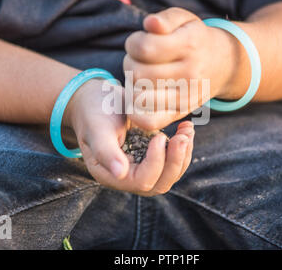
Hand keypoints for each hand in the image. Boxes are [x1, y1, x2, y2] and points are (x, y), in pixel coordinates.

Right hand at [64, 78, 194, 195]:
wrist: (97, 98)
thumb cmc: (94, 111)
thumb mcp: (98, 128)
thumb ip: (105, 151)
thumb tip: (120, 174)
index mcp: (111, 175)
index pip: (142, 181)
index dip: (156, 162)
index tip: (160, 137)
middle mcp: (127, 177)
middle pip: (160, 183)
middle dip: (176, 162)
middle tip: (183, 137)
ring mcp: (141, 168)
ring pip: (170, 174)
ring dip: (183, 154)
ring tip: (187, 130)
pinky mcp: (151, 157)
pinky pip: (172, 161)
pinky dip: (182, 147)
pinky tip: (185, 129)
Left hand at [123, 7, 237, 130]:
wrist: (222, 64)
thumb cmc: (194, 39)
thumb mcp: (184, 20)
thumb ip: (165, 19)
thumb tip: (150, 24)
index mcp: (189, 46)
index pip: (143, 48)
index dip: (133, 43)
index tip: (140, 43)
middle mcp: (189, 74)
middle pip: (138, 73)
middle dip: (130, 63)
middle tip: (140, 60)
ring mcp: (186, 97)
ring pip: (139, 97)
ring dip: (132, 85)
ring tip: (141, 77)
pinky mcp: (179, 114)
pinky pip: (149, 121)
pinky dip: (136, 112)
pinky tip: (139, 96)